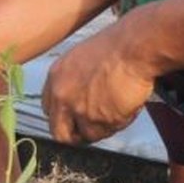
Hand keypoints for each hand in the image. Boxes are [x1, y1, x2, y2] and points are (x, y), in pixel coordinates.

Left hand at [41, 25, 154, 144]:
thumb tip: (79, 100)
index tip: (76, 119)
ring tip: (119, 107)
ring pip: (87, 135)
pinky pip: (107, 133)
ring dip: (103, 127)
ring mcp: (78, 108)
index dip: (65, 117)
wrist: (133, 48)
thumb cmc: (116, 47)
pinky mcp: (97, 119)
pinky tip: (127, 105)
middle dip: (77, 134)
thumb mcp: (82, 60)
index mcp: (55, 77)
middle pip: (60, 132)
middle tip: (94, 128)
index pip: (50, 110)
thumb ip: (73, 83)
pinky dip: (118, 124)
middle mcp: (61, 94)